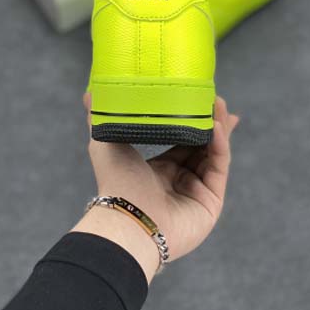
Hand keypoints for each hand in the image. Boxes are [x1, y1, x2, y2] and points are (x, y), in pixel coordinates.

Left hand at [73, 94, 238, 281]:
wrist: (127, 218)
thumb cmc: (115, 183)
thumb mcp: (105, 143)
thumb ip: (99, 118)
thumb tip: (89, 92)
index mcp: (158, 171)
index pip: (181, 142)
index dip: (190, 121)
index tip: (196, 98)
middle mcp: (179, 181)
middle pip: (202, 147)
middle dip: (210, 122)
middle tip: (216, 98)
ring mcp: (197, 193)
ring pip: (214, 154)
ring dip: (219, 128)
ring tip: (220, 103)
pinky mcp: (211, 202)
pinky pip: (219, 167)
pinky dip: (221, 145)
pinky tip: (218, 125)